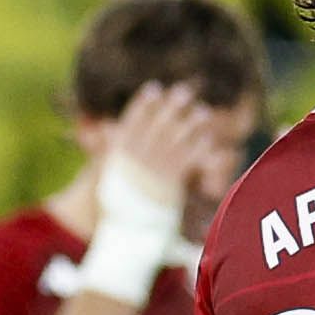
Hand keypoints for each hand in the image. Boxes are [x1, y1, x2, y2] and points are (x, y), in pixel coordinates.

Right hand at [105, 81, 248, 216]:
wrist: (126, 226)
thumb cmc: (118, 196)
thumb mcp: (109, 170)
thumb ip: (111, 149)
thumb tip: (108, 128)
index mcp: (120, 152)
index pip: (132, 121)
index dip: (144, 104)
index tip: (154, 88)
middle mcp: (138, 158)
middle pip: (158, 126)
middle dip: (172, 108)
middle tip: (184, 91)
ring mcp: (155, 169)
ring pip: (176, 141)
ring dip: (191, 125)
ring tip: (202, 112)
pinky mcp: (170, 182)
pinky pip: (187, 161)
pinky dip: (197, 149)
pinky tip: (206, 138)